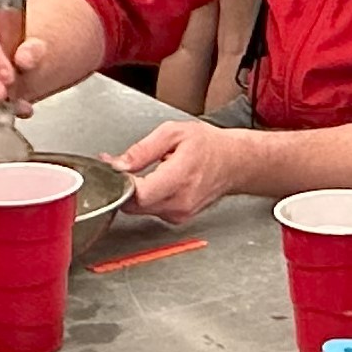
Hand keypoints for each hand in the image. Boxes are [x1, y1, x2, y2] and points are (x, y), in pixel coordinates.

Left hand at [114, 115, 256, 223]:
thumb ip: (142, 150)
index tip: (117, 169)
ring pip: (140, 210)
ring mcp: (180, 213)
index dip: (122, 182)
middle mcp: (180, 201)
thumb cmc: (208, 146)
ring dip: (136, 193)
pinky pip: (151, 211)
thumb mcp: (173, 133)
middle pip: (135, 205)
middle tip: (126, 167)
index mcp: (180, 177)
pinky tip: (156, 182)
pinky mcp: (178, 218)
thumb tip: (118, 165)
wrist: (234, 163)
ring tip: (147, 172)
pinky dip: (147, 198)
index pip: (139, 194)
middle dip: (124, 186)